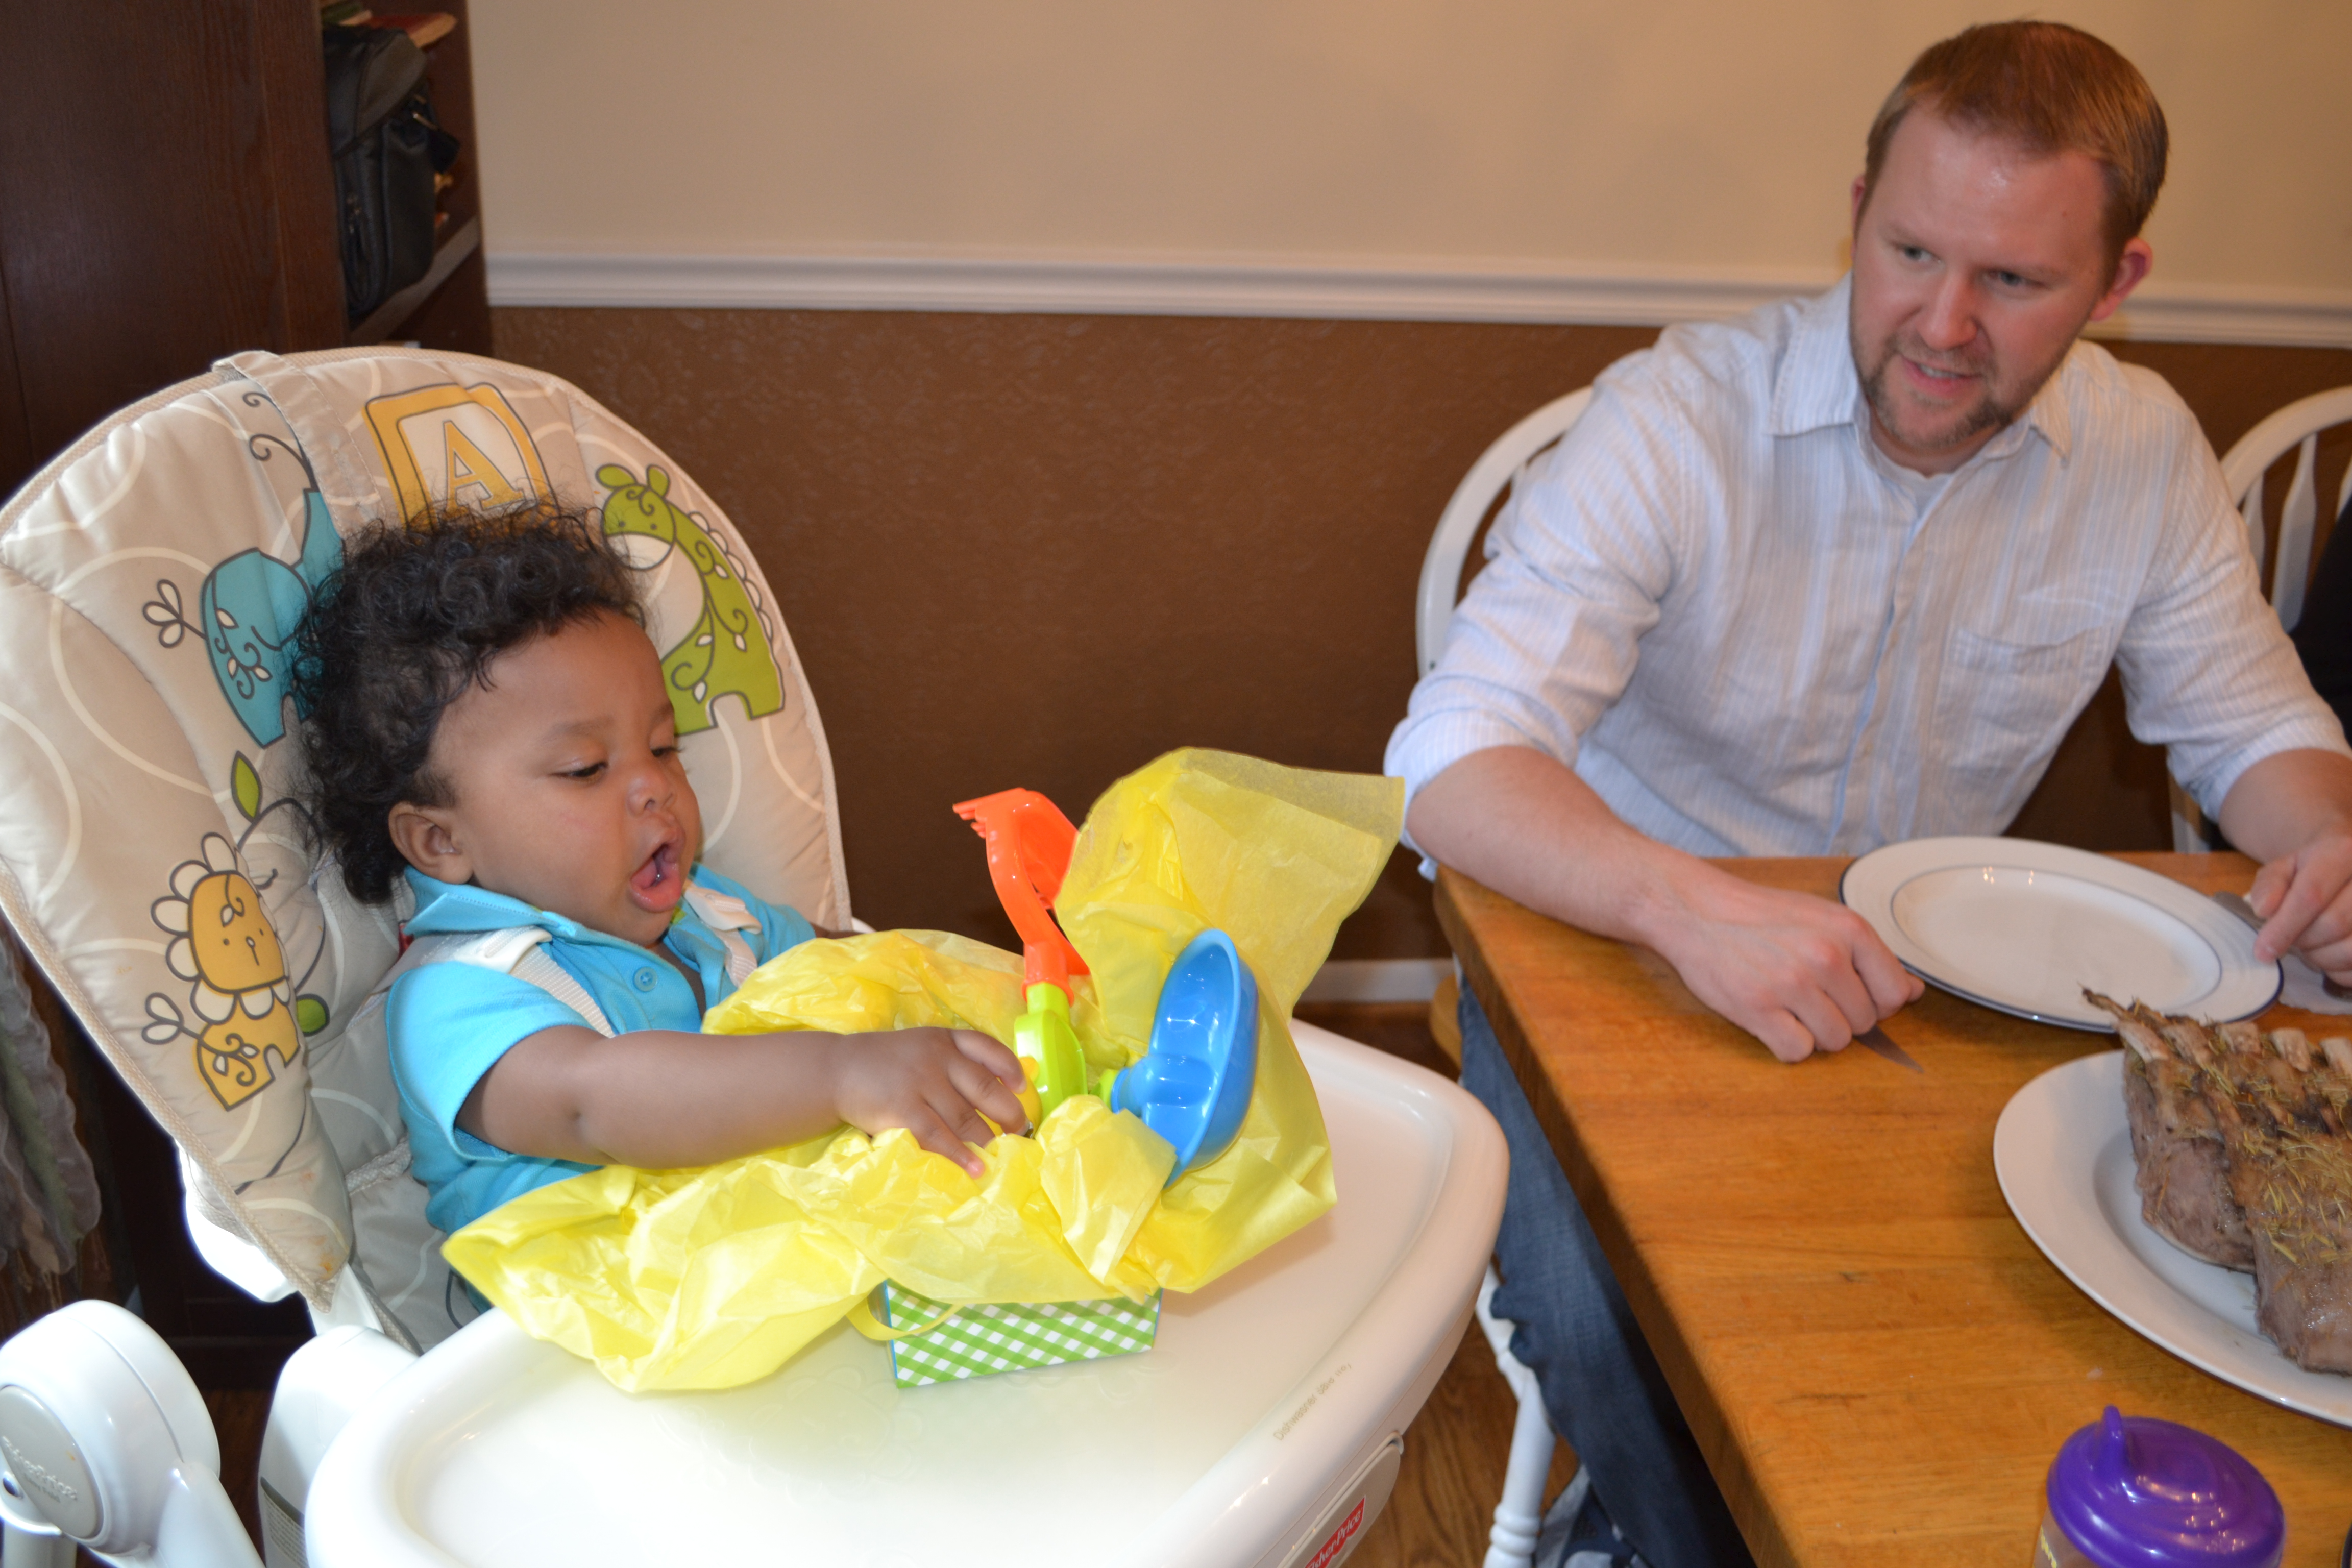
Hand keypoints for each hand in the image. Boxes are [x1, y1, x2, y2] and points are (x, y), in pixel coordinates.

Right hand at [831, 1028, 1030, 1174]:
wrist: (836, 1070)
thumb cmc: (884, 1063)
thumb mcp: (921, 1046)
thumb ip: (952, 1060)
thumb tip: (997, 1087)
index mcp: (944, 1040)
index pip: (986, 1047)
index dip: (1009, 1067)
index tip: (1022, 1086)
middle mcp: (937, 1058)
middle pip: (984, 1087)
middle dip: (1007, 1112)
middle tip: (1019, 1132)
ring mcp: (920, 1083)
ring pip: (965, 1116)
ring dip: (987, 1140)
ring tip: (1001, 1156)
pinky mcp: (903, 1109)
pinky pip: (939, 1136)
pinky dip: (960, 1155)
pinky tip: (975, 1168)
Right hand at [1648, 871, 1922, 1062]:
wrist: (1695, 910)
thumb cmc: (1759, 916)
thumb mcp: (1822, 917)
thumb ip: (1867, 954)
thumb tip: (1914, 993)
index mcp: (1849, 930)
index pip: (1896, 994)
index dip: (1876, 1002)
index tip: (1848, 992)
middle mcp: (1825, 955)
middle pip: (1865, 1023)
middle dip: (1841, 1016)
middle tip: (1805, 993)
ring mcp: (1792, 984)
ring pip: (1835, 1041)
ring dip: (1814, 1033)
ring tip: (1786, 1005)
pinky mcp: (1758, 1008)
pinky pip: (1797, 1052)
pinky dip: (1785, 1043)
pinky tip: (1769, 1018)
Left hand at [2246, 831, 2351, 982]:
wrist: (2351, 865)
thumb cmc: (2314, 869)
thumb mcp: (2284, 868)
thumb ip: (2270, 886)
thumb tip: (2265, 910)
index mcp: (2344, 851)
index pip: (2312, 896)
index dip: (2284, 928)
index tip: (2263, 951)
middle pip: (2335, 924)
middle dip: (2304, 942)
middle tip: (2292, 943)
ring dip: (2323, 959)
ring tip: (2311, 948)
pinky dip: (2342, 971)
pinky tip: (2331, 956)